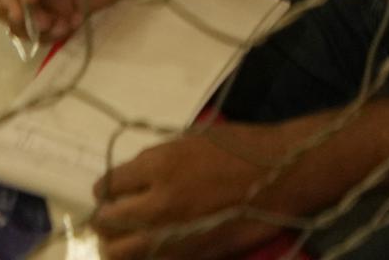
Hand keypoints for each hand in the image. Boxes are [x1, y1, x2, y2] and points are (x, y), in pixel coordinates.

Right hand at [0, 0, 158, 46]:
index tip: (19, 11)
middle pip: (7, 6)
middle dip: (20, 19)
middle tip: (44, 23)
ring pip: (26, 23)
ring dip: (36, 31)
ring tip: (61, 26)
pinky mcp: (65, 11)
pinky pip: (50, 30)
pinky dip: (55, 34)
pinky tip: (72, 24)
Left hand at [90, 126, 298, 259]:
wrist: (281, 176)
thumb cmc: (242, 149)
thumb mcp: (192, 140)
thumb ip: (157, 161)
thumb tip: (133, 178)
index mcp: (158, 165)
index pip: (108, 184)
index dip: (108, 188)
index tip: (114, 191)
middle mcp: (157, 203)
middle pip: (107, 220)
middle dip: (107, 218)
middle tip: (116, 217)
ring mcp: (171, 235)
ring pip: (118, 251)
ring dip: (116, 244)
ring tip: (125, 240)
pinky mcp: (187, 257)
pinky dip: (143, 257)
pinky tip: (151, 250)